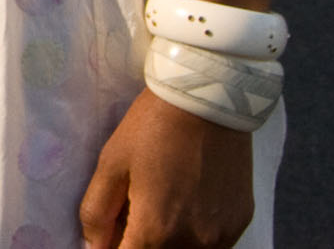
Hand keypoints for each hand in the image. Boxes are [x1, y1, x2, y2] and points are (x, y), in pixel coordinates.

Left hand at [79, 92, 256, 248]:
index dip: (113, 248)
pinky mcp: (239, 223)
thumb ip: (97, 213)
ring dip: (168, 243)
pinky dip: (193, 237)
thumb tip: (94, 247)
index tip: (111, 232)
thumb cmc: (153, 127)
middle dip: (140, 243)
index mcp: (156, 231)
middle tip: (132, 214)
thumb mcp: (111, 164)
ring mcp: (221, 237)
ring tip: (160, 206)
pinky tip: (186, 205)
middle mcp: (193, 243)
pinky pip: (212, 246)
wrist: (209, 99)